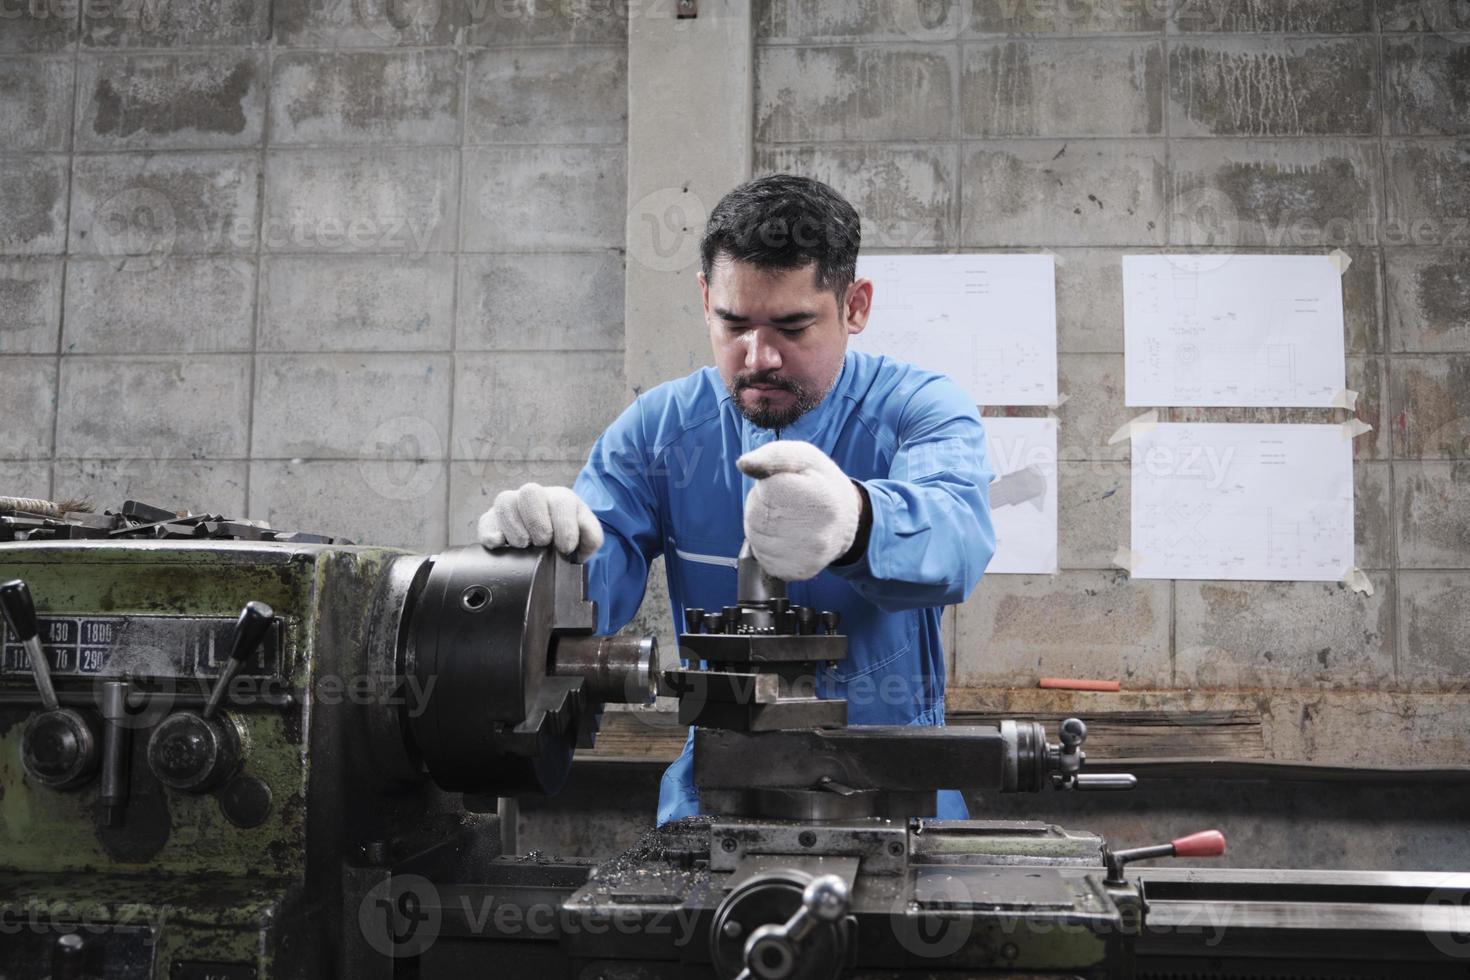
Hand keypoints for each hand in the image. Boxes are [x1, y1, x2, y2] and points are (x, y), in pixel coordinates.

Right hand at [477, 483, 603, 561]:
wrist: (551, 545)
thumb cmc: (569, 538)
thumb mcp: (587, 537)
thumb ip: (591, 537)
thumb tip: (579, 546)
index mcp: (560, 499)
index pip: (561, 501)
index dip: (564, 525)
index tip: (566, 547)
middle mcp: (534, 498)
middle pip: (530, 492)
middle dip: (537, 520)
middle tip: (542, 541)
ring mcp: (511, 507)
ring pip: (505, 501)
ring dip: (514, 526)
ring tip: (523, 544)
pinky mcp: (492, 521)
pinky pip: (485, 520)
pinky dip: (489, 531)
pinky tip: (498, 543)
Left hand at [736, 441, 861, 580]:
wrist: (846, 519)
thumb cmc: (820, 482)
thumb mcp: (802, 457)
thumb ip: (772, 455)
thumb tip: (744, 464)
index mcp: (821, 501)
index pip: (767, 491)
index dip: (769, 484)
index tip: (787, 484)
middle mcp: (818, 535)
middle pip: (756, 516)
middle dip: (761, 504)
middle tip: (784, 502)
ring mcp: (808, 557)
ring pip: (755, 538)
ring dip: (760, 525)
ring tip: (785, 517)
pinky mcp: (799, 572)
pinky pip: (762, 557)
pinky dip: (766, 546)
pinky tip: (784, 536)